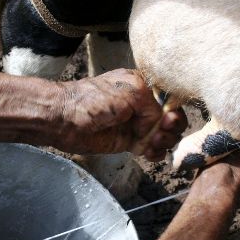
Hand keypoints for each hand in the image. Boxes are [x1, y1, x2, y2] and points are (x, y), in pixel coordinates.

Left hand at [57, 69, 186, 159]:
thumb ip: (153, 106)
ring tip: (152, 142)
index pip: (171, 99)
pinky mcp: (129, 142)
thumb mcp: (131, 92)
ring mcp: (136, 125)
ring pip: (165, 135)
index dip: (174, 110)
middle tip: (160, 131)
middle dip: (172, 127)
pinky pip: (152, 149)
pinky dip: (156, 153)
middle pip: (173, 119)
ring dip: (165, 141)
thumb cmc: (94, 100)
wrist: (65, 120)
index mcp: (143, 86)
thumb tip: (158, 125)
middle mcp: (142, 105)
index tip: (168, 118)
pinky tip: (149, 153)